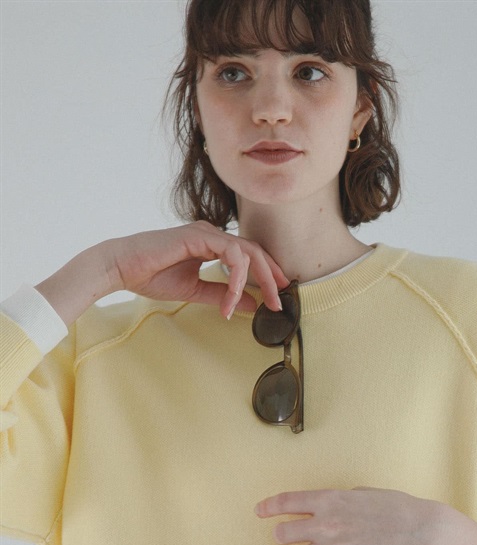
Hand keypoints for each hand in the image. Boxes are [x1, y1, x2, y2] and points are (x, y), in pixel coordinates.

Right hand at [99, 220, 288, 318]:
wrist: (122, 268)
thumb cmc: (151, 276)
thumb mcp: (195, 291)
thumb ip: (223, 295)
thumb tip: (253, 304)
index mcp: (211, 244)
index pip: (249, 255)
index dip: (267, 273)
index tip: (279, 294)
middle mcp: (212, 234)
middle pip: (254, 251)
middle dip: (271, 276)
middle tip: (279, 301)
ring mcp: (206, 232)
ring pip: (247, 251)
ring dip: (259, 279)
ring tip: (262, 302)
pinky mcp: (199, 236)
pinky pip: (232, 254)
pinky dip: (237, 277)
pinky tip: (233, 296)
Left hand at [254, 487, 438, 544]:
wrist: (421, 530)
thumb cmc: (393, 506)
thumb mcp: (360, 493)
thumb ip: (336, 500)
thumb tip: (319, 507)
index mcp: (330, 500)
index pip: (286, 501)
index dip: (268, 506)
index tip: (259, 511)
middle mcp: (327, 524)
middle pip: (282, 533)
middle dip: (282, 536)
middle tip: (289, 539)